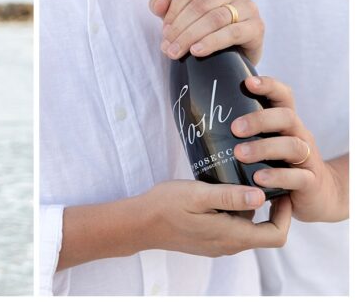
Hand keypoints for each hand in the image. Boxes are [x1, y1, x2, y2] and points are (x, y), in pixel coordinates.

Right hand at [138, 180, 290, 256]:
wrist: (138, 224)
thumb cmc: (165, 206)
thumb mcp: (198, 194)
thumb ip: (229, 196)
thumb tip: (261, 196)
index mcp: (231, 236)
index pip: (276, 235)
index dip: (286, 214)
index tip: (280, 190)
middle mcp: (229, 245)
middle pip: (264, 232)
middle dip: (270, 208)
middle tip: (263, 180)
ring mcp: (218, 245)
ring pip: (247, 228)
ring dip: (250, 208)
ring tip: (241, 181)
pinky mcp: (208, 241)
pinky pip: (231, 228)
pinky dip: (235, 212)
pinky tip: (221, 193)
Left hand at [149, 0, 264, 63]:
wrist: (234, 55)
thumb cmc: (206, 30)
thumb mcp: (183, 17)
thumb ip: (166, 7)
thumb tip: (157, 3)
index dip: (173, 11)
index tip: (164, 30)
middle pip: (200, 5)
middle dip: (179, 28)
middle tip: (167, 47)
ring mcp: (249, 6)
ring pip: (214, 18)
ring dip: (190, 37)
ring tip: (176, 52)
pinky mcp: (257, 27)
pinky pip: (232, 33)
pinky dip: (211, 42)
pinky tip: (197, 51)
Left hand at [231, 76, 347, 222]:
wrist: (316, 195)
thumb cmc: (279, 164)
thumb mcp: (264, 144)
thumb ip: (242, 132)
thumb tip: (196, 120)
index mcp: (286, 123)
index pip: (283, 97)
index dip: (269, 86)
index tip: (248, 82)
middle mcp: (299, 135)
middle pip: (286, 117)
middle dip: (259, 120)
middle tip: (235, 128)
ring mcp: (307, 158)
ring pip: (292, 146)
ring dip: (264, 148)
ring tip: (240, 154)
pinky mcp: (310, 181)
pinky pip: (298, 177)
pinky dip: (277, 177)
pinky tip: (258, 179)